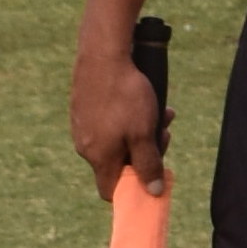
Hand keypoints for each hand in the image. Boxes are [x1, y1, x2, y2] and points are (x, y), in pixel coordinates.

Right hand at [74, 30, 168, 196]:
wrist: (103, 54)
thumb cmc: (126, 96)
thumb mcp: (144, 133)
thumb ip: (149, 165)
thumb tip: (154, 193)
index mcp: (98, 156)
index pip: (110, 190)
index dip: (133, 188)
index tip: (153, 172)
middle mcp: (85, 145)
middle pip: (118, 162)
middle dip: (146, 151)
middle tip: (165, 132)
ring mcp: (82, 125)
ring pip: (117, 139)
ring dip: (142, 131)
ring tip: (163, 113)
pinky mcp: (83, 108)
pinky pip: (108, 123)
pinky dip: (128, 118)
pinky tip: (145, 99)